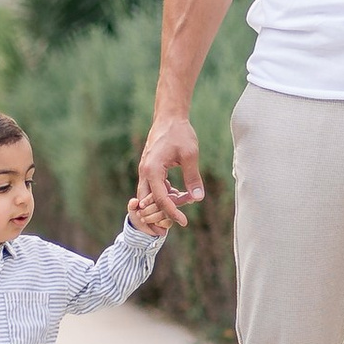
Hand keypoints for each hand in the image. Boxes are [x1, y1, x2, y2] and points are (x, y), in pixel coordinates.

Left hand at [126, 193, 171, 236]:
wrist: (140, 226)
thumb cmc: (138, 212)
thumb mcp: (133, 208)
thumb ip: (132, 204)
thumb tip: (134, 201)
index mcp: (157, 195)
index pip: (156, 194)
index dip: (148, 200)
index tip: (140, 205)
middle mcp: (165, 202)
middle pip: (161, 204)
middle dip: (148, 210)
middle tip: (139, 214)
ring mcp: (168, 212)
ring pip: (164, 213)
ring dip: (152, 217)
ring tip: (142, 219)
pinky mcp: (169, 222)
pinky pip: (168, 222)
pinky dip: (159, 223)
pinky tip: (154, 224)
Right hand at [137, 111, 205, 227]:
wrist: (169, 117)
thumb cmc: (180, 133)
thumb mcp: (190, 155)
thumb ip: (193, 177)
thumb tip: (198, 198)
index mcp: (152, 170)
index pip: (160, 199)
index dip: (172, 213)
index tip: (184, 222)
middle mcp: (144, 172)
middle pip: (147, 202)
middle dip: (158, 216)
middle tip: (173, 225)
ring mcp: (145, 170)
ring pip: (148, 196)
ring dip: (162, 204)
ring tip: (179, 208)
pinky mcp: (149, 168)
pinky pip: (153, 188)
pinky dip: (163, 194)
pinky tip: (178, 194)